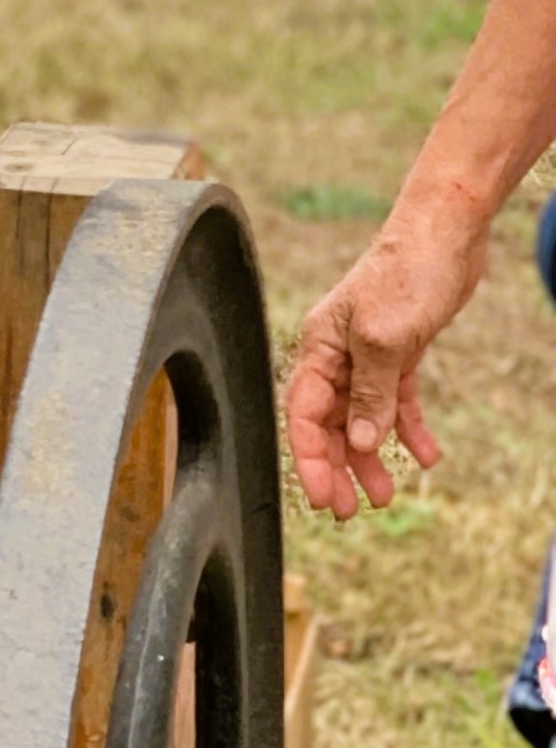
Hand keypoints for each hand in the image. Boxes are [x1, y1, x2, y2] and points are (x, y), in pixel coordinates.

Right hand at [284, 194, 483, 518]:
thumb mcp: (385, 339)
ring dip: (370, 456)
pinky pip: (395, 402)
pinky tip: (426, 457)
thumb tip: (357, 442)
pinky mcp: (398, 352)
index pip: (303, 413)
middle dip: (337, 467)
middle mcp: (337, 354)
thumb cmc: (404, 274)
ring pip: (360, 417)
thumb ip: (369, 393)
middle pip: (328, 421)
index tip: (324, 499)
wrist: (444, 237)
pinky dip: (407, 430)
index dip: (310, 459)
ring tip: (387, 494)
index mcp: (319, 346)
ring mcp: (368, 354)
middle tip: (351, 510)